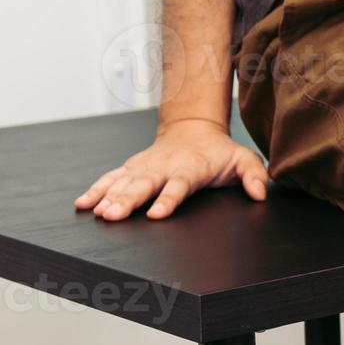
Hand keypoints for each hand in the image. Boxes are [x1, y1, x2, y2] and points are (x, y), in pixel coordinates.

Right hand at [74, 118, 269, 220]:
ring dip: (108, 196)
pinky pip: (111, 178)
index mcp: (189, 168)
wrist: (193, 130)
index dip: (167, 199)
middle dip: (127, 200)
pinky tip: (83, 204)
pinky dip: (96, 190)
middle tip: (113, 215)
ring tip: (96, 212)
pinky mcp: (132, 168)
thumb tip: (260, 192)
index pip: (178, 186)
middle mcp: (163, 166)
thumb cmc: (218, 152)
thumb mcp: (243, 159)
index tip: (156, 213)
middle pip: (143, 185)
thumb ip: (254, 175)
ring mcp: (145, 167)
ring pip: (123, 182)